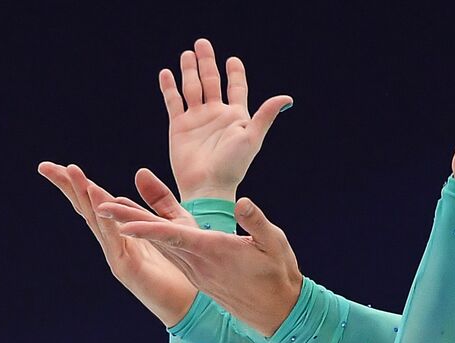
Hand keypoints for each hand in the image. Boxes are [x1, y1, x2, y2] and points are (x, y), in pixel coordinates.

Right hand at [37, 161, 197, 326]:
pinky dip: (105, 221)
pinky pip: (113, 241)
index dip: (78, 184)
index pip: (96, 202)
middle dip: (67, 188)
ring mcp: (117, 255)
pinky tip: (99, 202)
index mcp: (122, 229)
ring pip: (96, 222)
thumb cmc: (184, 264)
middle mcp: (114, 241)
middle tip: (46, 167)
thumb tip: (139, 171)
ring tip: (71, 173)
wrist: (193, 300)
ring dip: (84, 197)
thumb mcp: (174, 222)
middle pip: (86, 209)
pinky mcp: (126, 269)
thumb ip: (158, 199)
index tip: (59, 165)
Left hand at [96, 169, 303, 336]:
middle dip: (126, 220)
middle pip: (156, 238)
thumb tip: (242, 202)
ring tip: (110, 208)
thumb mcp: (275, 244)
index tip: (122, 223)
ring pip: (160, 244)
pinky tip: (138, 226)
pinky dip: (150, 236)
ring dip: (134, 226)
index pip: (174, 237)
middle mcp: (198, 263)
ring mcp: (196, 271)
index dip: (146, 228)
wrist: (278, 312)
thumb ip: (256, 222)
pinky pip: (169, 252)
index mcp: (213, 252)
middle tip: (98, 204)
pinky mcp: (198, 274)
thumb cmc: (278, 275)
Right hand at [165, 38, 292, 201]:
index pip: (236, 88)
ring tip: (187, 54)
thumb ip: (266, 115)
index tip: (233, 60)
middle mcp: (216, 115)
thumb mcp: (252, 138)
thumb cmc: (233, 166)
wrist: (208, 186)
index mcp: (236, 116)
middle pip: (211, 81)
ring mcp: (197, 119)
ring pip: (192, 87)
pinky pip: (173, 102)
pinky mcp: (179, 126)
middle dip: (207, 63)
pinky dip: (169, 87)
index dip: (235, 74)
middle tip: (202, 43)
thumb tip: (286, 98)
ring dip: (189, 70)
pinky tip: (167, 73)